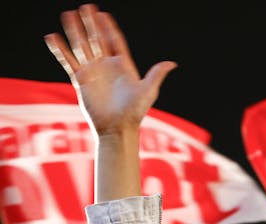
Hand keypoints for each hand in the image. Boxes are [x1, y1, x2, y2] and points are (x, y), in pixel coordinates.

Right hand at [44, 4, 175, 134]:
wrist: (117, 128)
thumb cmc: (134, 112)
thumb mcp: (148, 91)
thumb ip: (156, 75)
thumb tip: (172, 63)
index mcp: (123, 66)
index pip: (115, 41)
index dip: (109, 28)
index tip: (103, 14)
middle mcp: (106, 66)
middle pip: (97, 40)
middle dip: (91, 24)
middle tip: (85, 7)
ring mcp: (93, 72)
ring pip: (81, 47)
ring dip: (75, 31)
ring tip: (68, 14)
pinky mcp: (80, 80)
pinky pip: (68, 61)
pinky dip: (60, 50)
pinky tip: (52, 37)